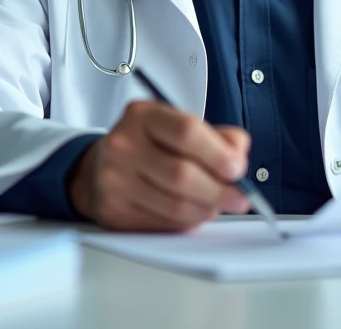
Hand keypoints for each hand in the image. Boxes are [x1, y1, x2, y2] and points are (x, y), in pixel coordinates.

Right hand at [68, 100, 250, 230]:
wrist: (100, 167)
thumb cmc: (151, 145)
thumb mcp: (180, 126)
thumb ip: (217, 137)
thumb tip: (238, 156)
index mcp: (143, 116)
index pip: (186, 132)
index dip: (218, 154)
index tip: (238, 169)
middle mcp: (123, 145)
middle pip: (182, 175)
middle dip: (219, 191)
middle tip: (240, 198)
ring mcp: (114, 179)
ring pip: (175, 206)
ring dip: (206, 209)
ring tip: (217, 205)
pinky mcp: (113, 211)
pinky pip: (163, 224)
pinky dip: (187, 222)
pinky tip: (192, 212)